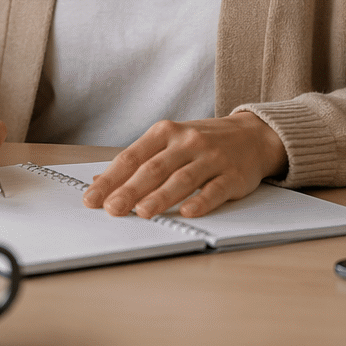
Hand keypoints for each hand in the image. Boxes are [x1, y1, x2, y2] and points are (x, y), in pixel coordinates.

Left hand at [83, 111, 286, 217]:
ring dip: (161, 197)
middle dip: (129, 190)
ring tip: (142, 213)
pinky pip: (215, 189)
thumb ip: (138, 160)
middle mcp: (186, 142)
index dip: (110, 178)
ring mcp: (211, 157)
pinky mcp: (233, 175)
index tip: (92, 198)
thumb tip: (99, 180)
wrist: (253, 135)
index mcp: (164, 132)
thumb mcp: (168, 142)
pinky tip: (188, 212)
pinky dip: (201, 201)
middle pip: (153, 168)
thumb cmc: (203, 142)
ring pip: (182, 178)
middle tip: (111, 209)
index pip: (131, 157)